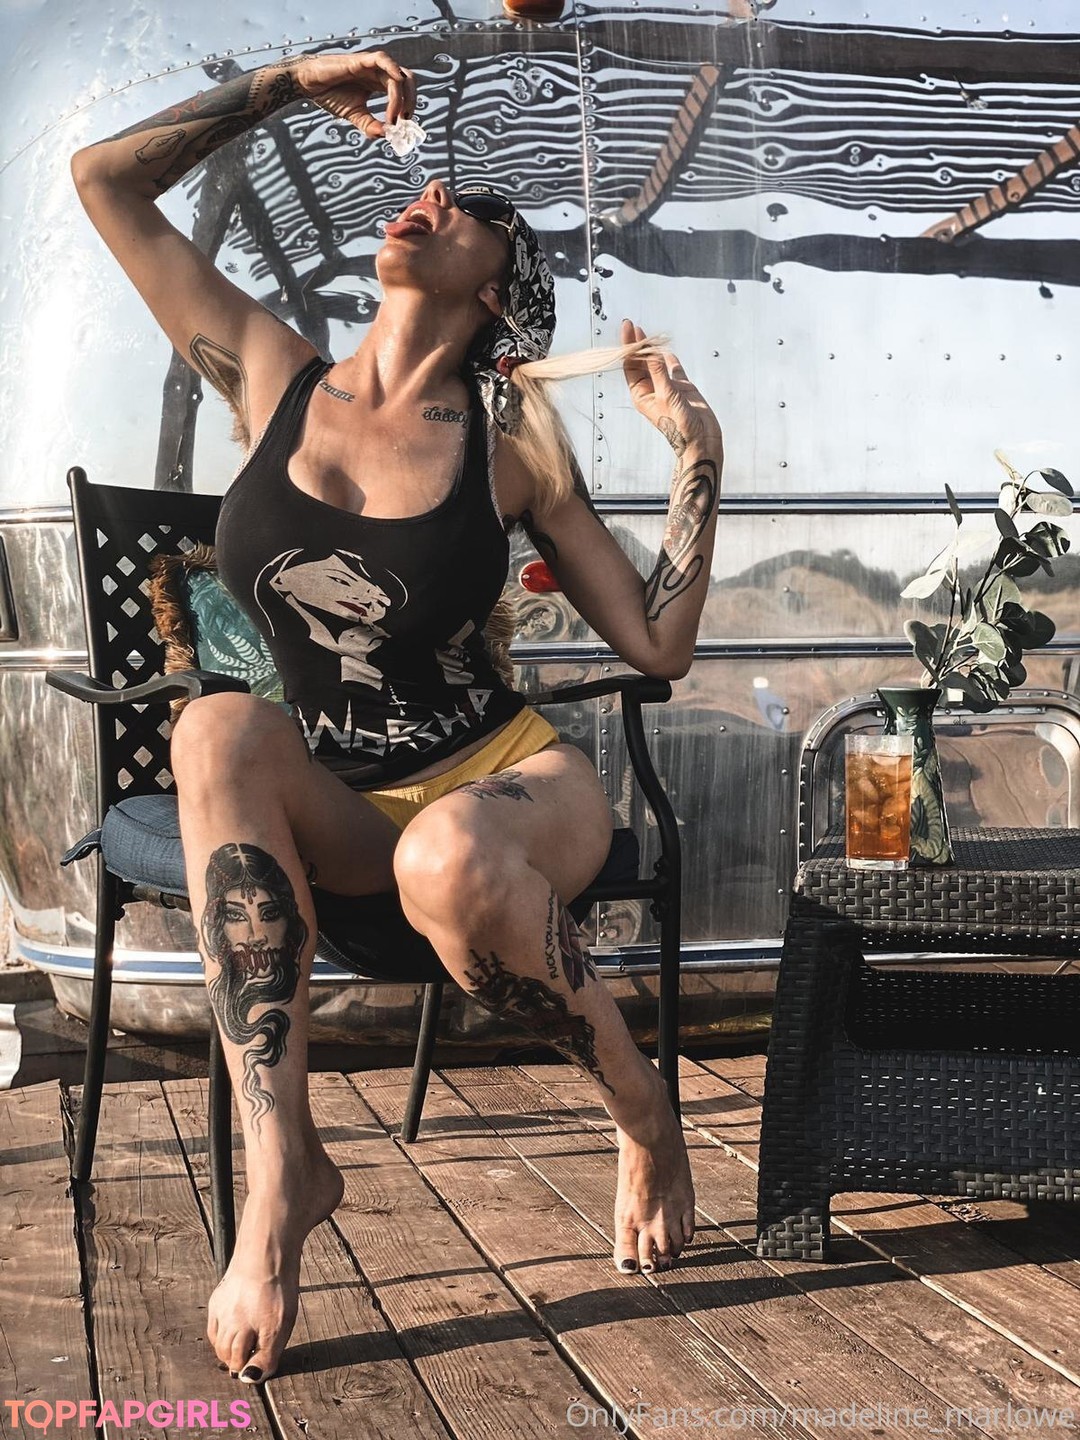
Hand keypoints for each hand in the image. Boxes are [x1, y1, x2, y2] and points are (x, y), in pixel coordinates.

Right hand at [293, 50, 416, 139]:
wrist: (309, 85)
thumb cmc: (331, 96)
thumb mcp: (356, 116)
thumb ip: (371, 126)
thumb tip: (387, 136)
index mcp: (379, 84)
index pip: (404, 92)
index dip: (407, 108)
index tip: (402, 126)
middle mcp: (379, 73)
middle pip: (408, 82)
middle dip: (411, 102)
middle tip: (405, 121)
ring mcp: (371, 66)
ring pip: (398, 76)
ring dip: (401, 97)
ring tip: (393, 117)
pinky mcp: (361, 60)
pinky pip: (383, 60)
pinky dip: (393, 69)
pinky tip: (397, 82)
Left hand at [621, 319, 721, 455]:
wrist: (701, 439)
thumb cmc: (680, 426)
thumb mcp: (667, 396)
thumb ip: (658, 372)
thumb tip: (649, 351)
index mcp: (641, 394)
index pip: (631, 365)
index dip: (629, 346)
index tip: (628, 328)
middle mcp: (652, 389)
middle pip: (641, 362)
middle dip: (637, 344)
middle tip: (633, 325)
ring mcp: (667, 387)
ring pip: (656, 363)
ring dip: (652, 349)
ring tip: (647, 333)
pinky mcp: (682, 387)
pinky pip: (673, 369)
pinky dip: (670, 358)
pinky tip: (665, 348)